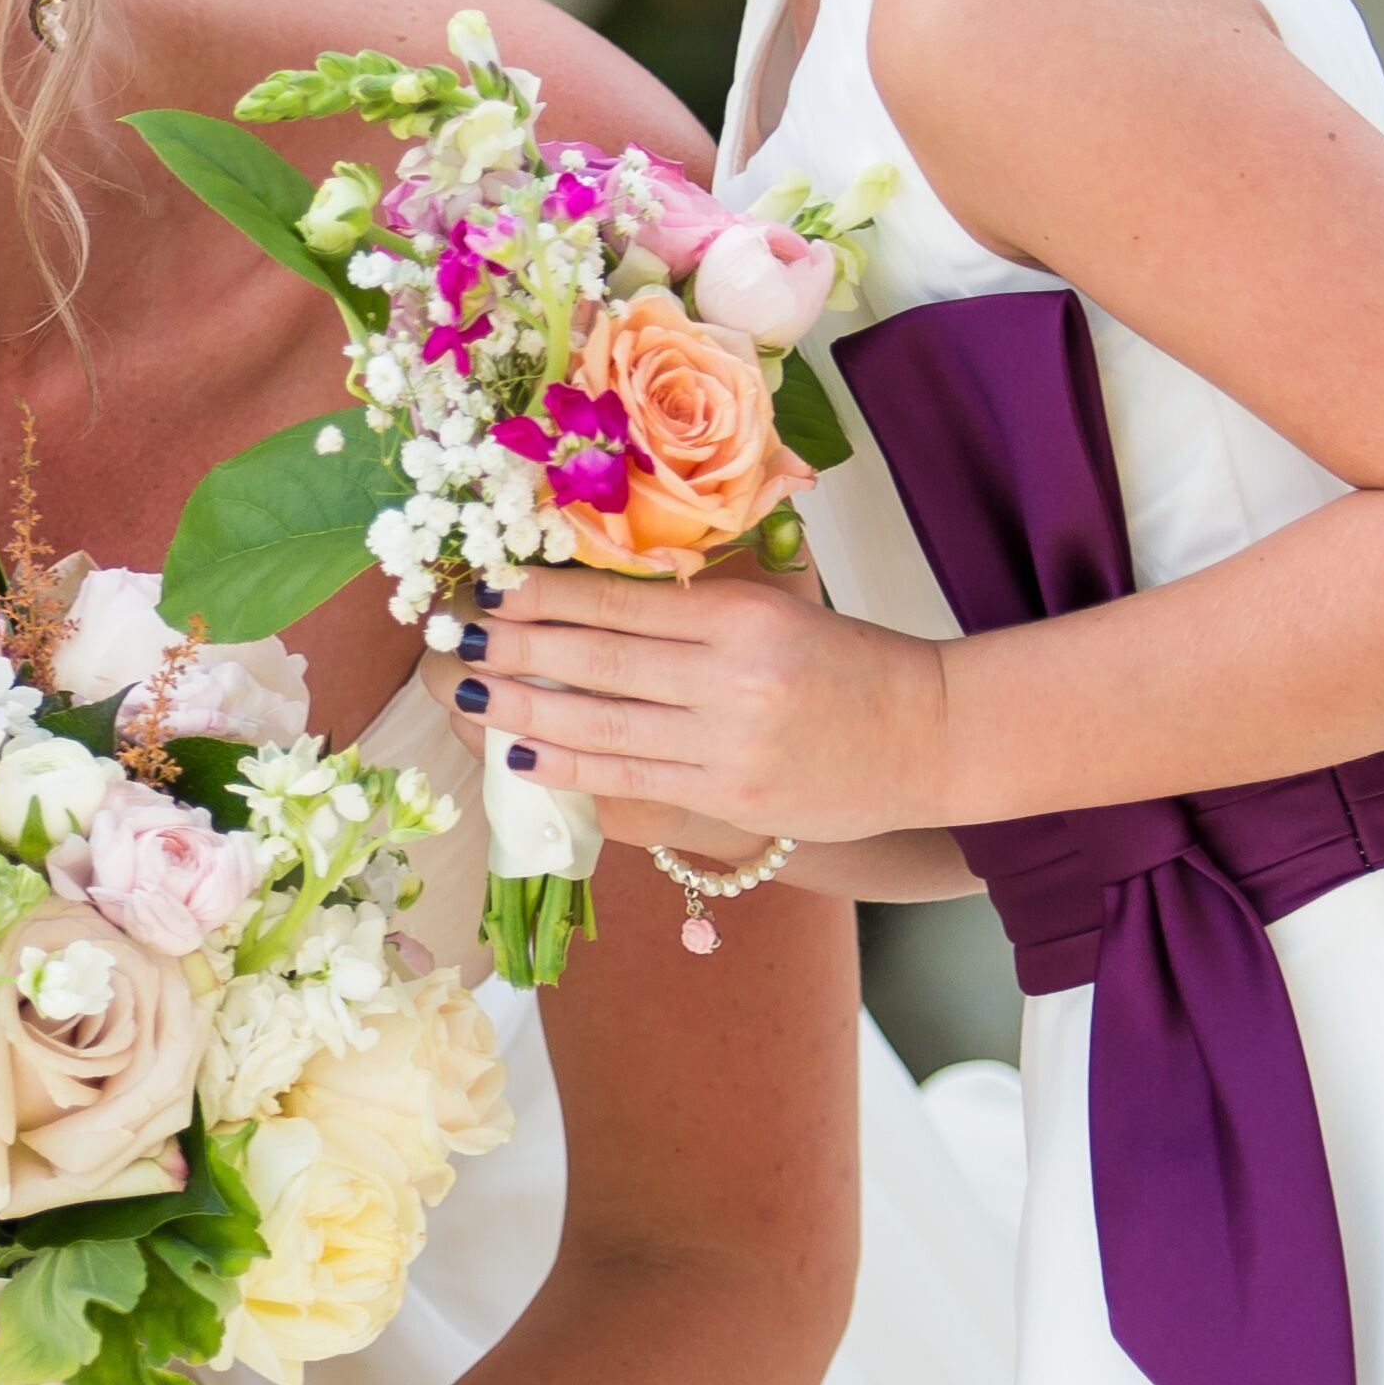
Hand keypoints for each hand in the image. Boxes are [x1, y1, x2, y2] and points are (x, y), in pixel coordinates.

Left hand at [437, 567, 950, 849]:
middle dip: (515, 650)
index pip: (620, 604)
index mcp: (743, 616)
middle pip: (598, 663)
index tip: (489, 586)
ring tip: (471, 695)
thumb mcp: (781, 608)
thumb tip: (594, 595)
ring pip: (604, 724)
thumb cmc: (850, 662)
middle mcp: (731, 679)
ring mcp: (729, 745)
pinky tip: (523, 754)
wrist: (929, 735)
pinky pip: (631, 777)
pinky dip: (571, 765)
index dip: (543, 596)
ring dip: (526, 710)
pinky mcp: (732, 798)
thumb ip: (698, 605)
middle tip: (454, 635)